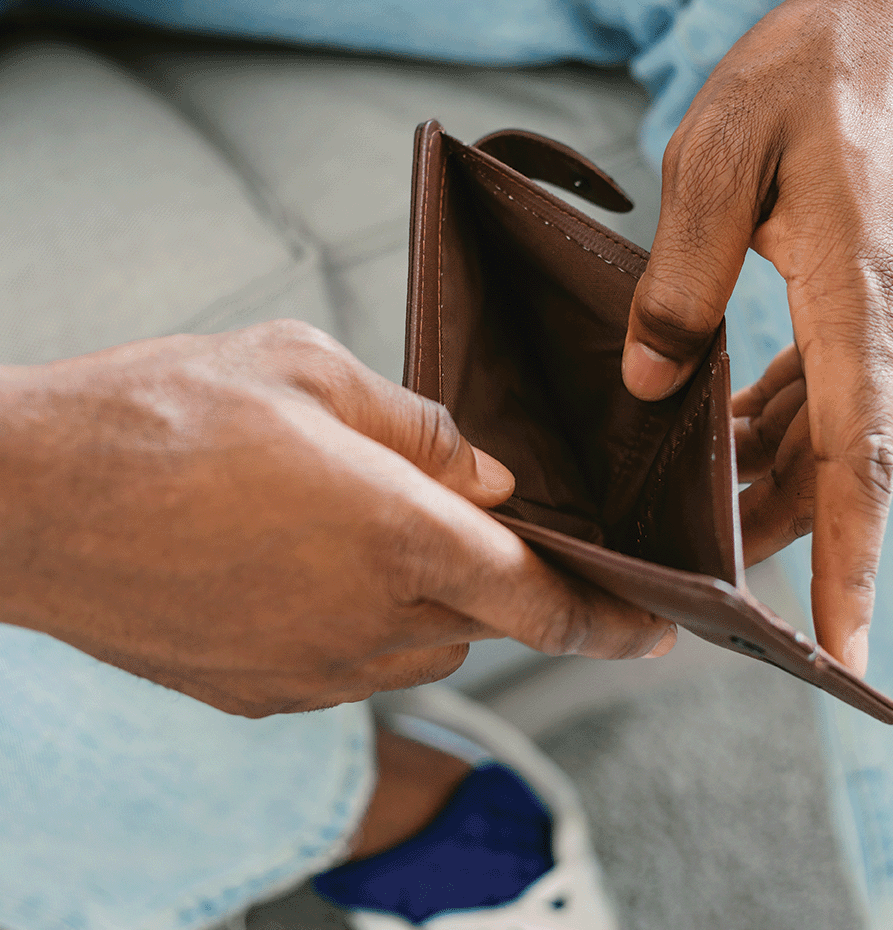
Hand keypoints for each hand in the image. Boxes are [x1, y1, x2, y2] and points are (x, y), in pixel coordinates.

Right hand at [0, 321, 674, 715]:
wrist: (32, 498)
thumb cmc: (167, 416)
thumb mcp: (310, 373)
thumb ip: (424, 430)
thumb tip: (490, 477)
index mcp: (399, 536)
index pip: (542, 601)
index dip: (610, 623)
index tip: (654, 633)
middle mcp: (369, 622)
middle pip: (483, 621)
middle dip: (497, 581)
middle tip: (465, 527)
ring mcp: (314, 673)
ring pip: (419, 646)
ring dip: (424, 598)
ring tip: (360, 529)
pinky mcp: (263, 695)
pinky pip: (351, 665)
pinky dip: (360, 621)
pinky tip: (303, 566)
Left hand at [621, 0, 892, 673]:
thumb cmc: (813, 70)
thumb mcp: (716, 162)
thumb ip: (679, 283)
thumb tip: (650, 385)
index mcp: (860, 302)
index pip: (858, 465)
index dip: (849, 568)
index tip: (840, 654)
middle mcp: (887, 328)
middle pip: (831, 469)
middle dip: (774, 535)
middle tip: (707, 586)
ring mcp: (886, 315)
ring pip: (824, 434)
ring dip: (765, 479)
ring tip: (696, 513)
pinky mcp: (871, 294)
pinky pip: (824, 387)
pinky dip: (775, 423)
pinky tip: (726, 432)